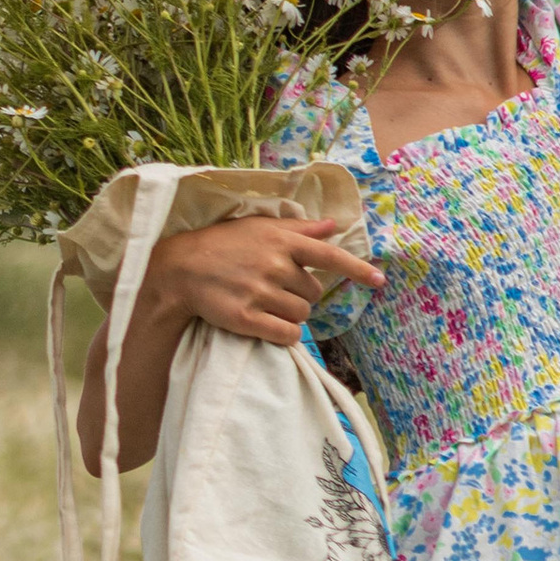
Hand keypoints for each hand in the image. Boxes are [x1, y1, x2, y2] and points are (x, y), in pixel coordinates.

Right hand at [150, 213, 380, 349]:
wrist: (180, 269)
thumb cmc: (223, 244)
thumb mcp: (259, 227)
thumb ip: (299, 229)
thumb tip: (333, 226)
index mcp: (281, 241)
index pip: (329, 255)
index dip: (357, 269)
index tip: (379, 280)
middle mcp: (274, 265)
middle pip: (314, 294)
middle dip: (301, 295)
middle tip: (275, 288)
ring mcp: (260, 293)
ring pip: (302, 315)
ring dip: (291, 314)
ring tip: (266, 303)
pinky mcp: (247, 318)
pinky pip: (287, 335)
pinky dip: (284, 334)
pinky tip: (269, 325)